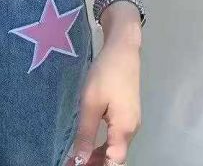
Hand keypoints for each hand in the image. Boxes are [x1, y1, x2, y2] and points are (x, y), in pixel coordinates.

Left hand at [66, 35, 140, 164]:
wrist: (122, 49)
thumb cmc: (106, 74)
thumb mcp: (91, 103)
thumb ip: (85, 133)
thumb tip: (80, 159)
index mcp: (124, 130)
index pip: (113, 162)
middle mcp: (131, 130)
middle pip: (114, 157)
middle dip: (94, 164)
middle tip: (71, 163)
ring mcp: (131, 122)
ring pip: (114, 148)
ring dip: (97, 156)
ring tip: (76, 158)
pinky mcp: (127, 114)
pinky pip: (115, 138)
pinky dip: (102, 145)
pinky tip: (88, 144)